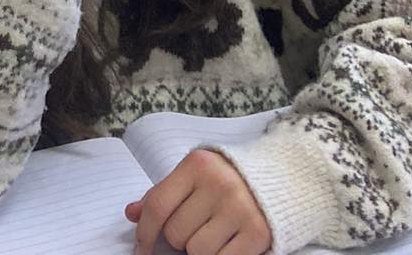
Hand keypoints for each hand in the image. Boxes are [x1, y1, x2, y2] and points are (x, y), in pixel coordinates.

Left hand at [125, 149, 270, 254]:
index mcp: (197, 165)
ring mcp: (239, 209)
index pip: (158, 205)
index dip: (144, 232)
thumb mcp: (193, 175)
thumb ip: (163, 193)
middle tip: (195, 226)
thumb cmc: (226, 177)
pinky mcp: (257, 233)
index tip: (141, 248)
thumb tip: (132, 214)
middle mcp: (218, 184)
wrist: (279, 177)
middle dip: (179, 237)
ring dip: (199, 249)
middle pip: (176, 233)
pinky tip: (226, 244)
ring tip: (213, 232)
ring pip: (196, 251)